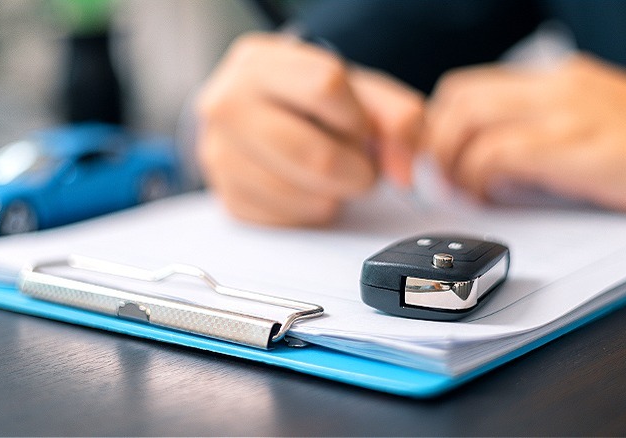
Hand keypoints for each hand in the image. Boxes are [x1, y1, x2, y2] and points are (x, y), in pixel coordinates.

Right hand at [196, 33, 423, 225]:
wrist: (266, 120)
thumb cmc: (312, 104)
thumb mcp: (359, 92)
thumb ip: (398, 118)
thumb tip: (405, 171)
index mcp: (259, 63)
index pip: (326, 86)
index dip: (358, 118)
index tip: (359, 128)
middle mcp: (227, 105)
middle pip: (316, 155)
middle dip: (356, 170)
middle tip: (358, 165)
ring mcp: (219, 155)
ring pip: (304, 196)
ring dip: (335, 194)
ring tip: (330, 173)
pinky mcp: (228, 199)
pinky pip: (289, 221)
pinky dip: (311, 211)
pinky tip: (307, 188)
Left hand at [423, 54, 625, 214]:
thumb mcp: (591, 124)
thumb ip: (543, 132)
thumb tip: (492, 164)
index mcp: (556, 80)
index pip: (468, 86)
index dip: (440, 124)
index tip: (440, 158)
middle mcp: (555, 87)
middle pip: (458, 98)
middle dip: (437, 142)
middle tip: (443, 178)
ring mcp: (566, 114)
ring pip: (470, 121)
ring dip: (453, 161)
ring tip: (464, 191)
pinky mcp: (577, 148)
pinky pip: (500, 153)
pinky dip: (481, 177)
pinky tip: (492, 196)